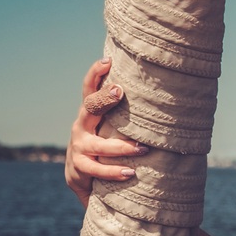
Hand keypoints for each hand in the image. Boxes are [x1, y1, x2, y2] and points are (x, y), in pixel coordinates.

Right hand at [65, 59, 148, 208]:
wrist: (79, 175)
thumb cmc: (102, 144)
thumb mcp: (108, 125)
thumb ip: (122, 112)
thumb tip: (156, 93)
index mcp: (90, 114)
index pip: (90, 89)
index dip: (95, 74)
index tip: (107, 60)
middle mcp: (81, 126)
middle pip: (89, 108)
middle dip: (104, 99)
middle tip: (120, 91)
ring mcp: (79, 147)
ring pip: (100, 146)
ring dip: (123, 147)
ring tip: (143, 149)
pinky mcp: (80, 167)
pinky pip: (98, 170)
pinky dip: (114, 172)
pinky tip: (130, 173)